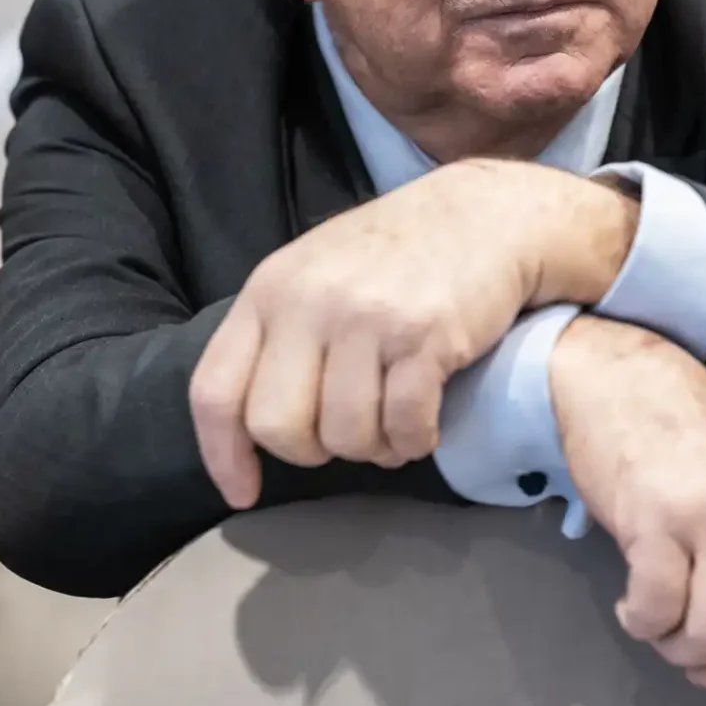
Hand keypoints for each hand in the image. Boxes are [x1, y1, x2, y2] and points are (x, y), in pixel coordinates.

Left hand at [190, 159, 637, 507]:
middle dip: (313, 450)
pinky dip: (416, 441)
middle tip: (348, 432)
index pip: (216, 390)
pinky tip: (427, 422)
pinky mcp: (424, 337)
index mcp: (269, 289)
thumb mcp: (317, 273)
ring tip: (396, 422)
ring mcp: (366, 319)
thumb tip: (256, 425)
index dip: (223, 454)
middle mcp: (308, 302)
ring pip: (344, 436)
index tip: (244, 492)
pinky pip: (404, 427)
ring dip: (375, 447)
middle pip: (277, 428)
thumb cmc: (400, 252)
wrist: (489, 213)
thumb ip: (282, 335)